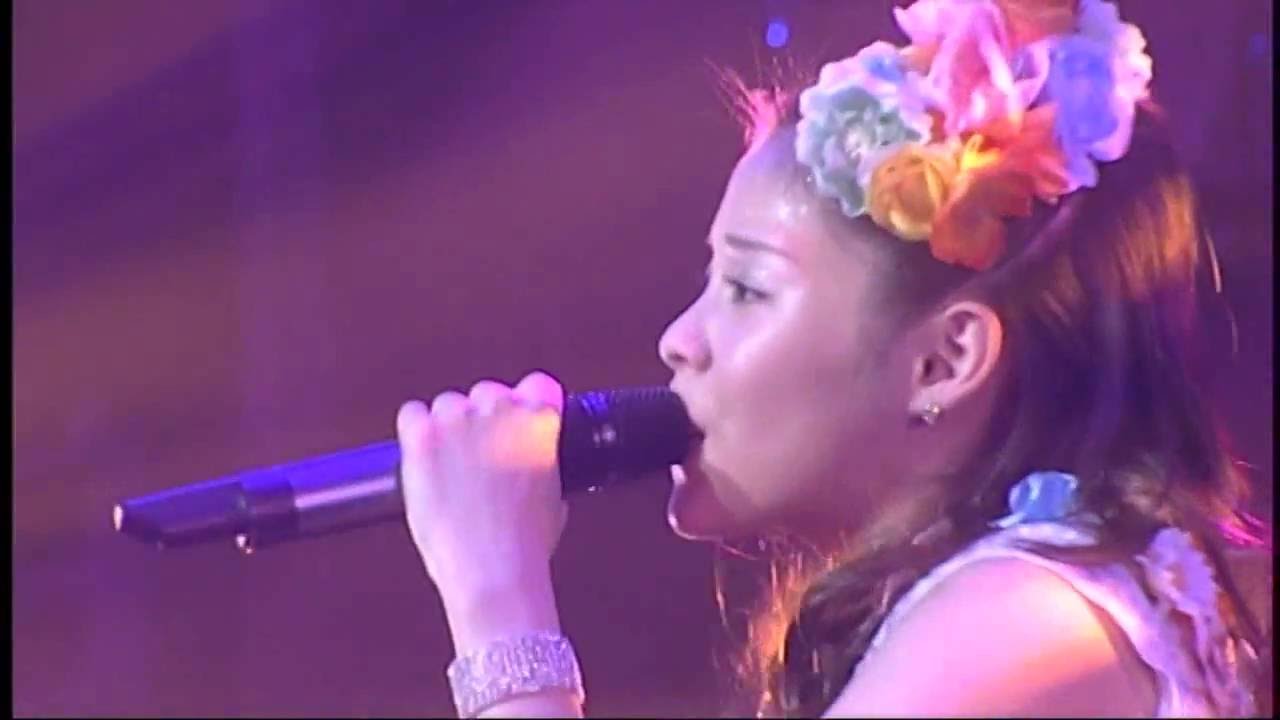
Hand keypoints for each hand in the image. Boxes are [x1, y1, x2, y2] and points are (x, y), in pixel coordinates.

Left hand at [396, 371, 568, 636]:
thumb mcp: (554, 499)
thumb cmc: (524, 545)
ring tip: (450, 467)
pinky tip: (424, 459)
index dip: (526, 401)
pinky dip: (415, 433)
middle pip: (488, 392)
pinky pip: (412, 414)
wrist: (492, 570)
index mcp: (540, 422)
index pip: (538, 385)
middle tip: (479, 455)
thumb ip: (543, 467)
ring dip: (448, 427)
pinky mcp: (423, 437)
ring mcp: (459, 421)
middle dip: (483, 419)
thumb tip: (532, 467)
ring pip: (449, 403)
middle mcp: (500, 410)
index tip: (517, 417)